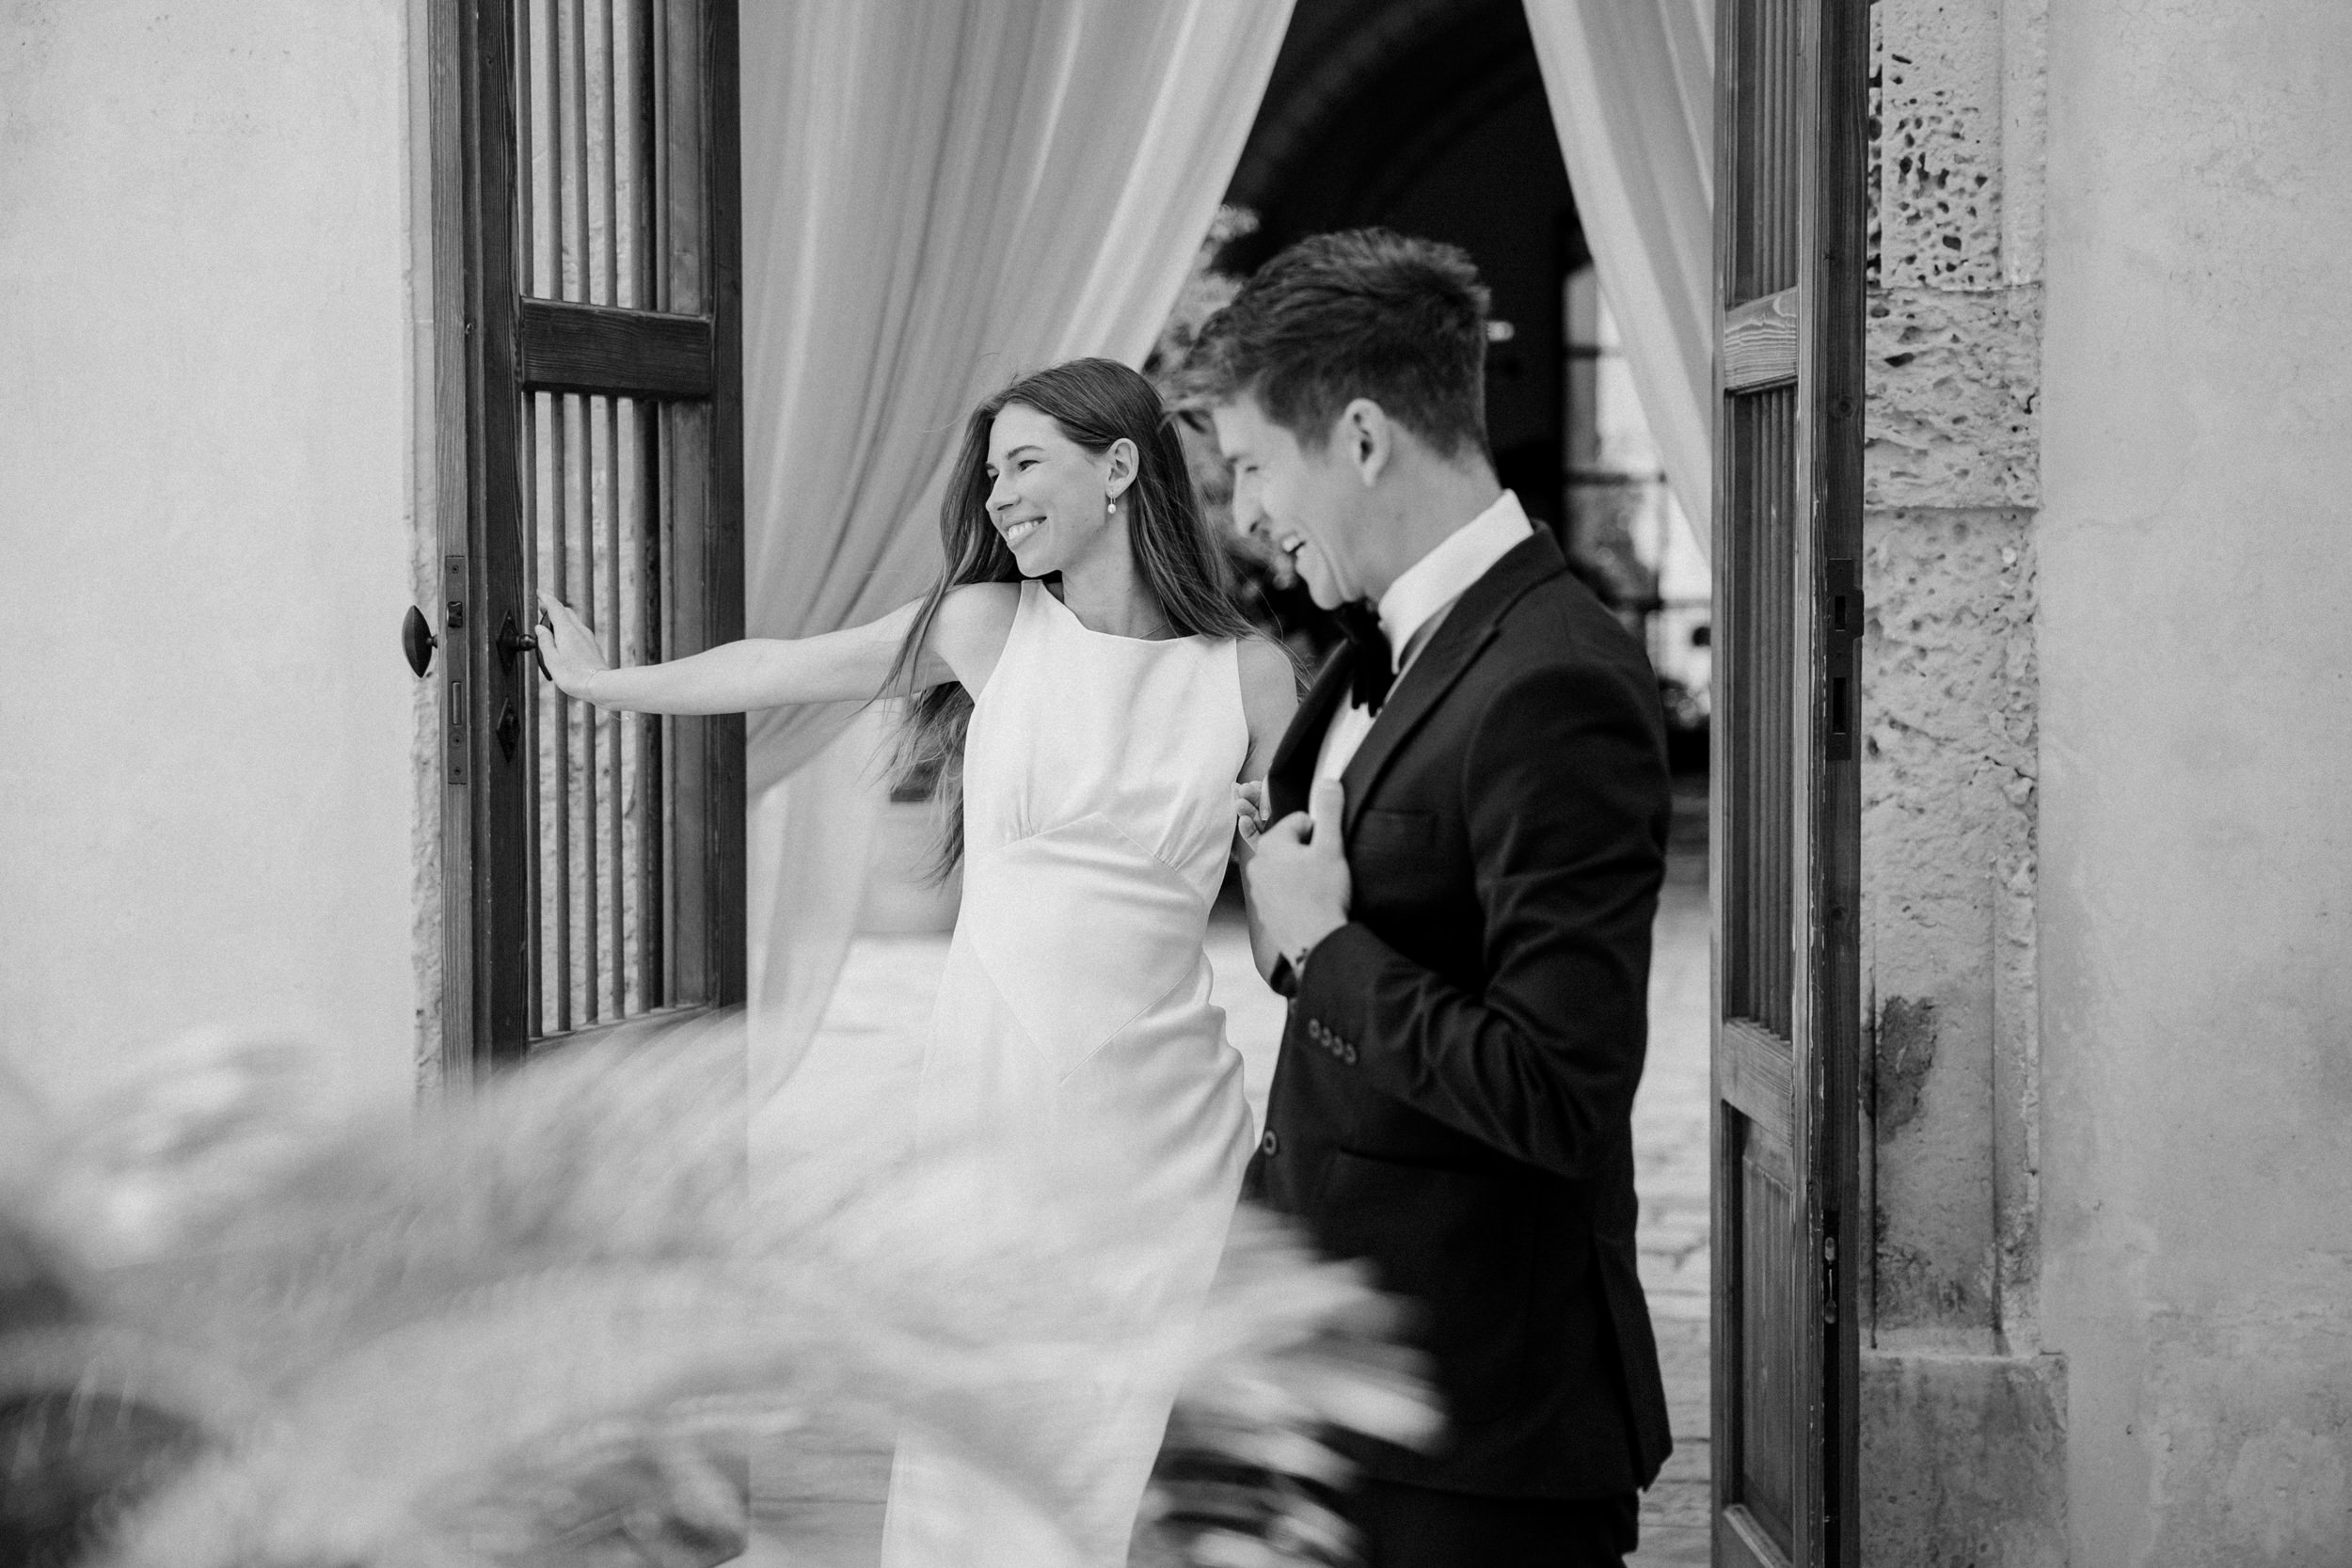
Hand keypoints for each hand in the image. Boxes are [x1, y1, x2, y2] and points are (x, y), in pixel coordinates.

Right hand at [534, 590, 610, 700]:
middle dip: (553, 608)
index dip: (546, 598)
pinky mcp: (592, 645)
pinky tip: (563, 639)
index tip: (539, 592)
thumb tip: (540, 628)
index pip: (555, 607)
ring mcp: (588, 637)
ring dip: (561, 619)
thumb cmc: (573, 676)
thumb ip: (545, 641)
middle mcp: (579, 630)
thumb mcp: (551, 659)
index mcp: (567, 631)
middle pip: (566, 612)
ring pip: (573, 621)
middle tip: (542, 608)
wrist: (599, 685)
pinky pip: (578, 631)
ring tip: (550, 625)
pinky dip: (568, 629)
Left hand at [1239, 777, 1350, 980]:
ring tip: (1319, 890)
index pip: (1301, 821)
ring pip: (1287, 869)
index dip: (1321, 834)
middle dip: (1310, 854)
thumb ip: (1329, 810)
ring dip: (1303, 874)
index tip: (1329, 853)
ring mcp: (1259, 889)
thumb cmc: (1323, 895)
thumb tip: (1328, 782)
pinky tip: (1310, 905)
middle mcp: (1258, 864)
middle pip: (1292, 845)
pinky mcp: (1265, 911)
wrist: (1316, 943)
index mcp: (1271, 844)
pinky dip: (1296, 895)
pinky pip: (1283, 892)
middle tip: (1326, 872)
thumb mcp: (1331, 847)